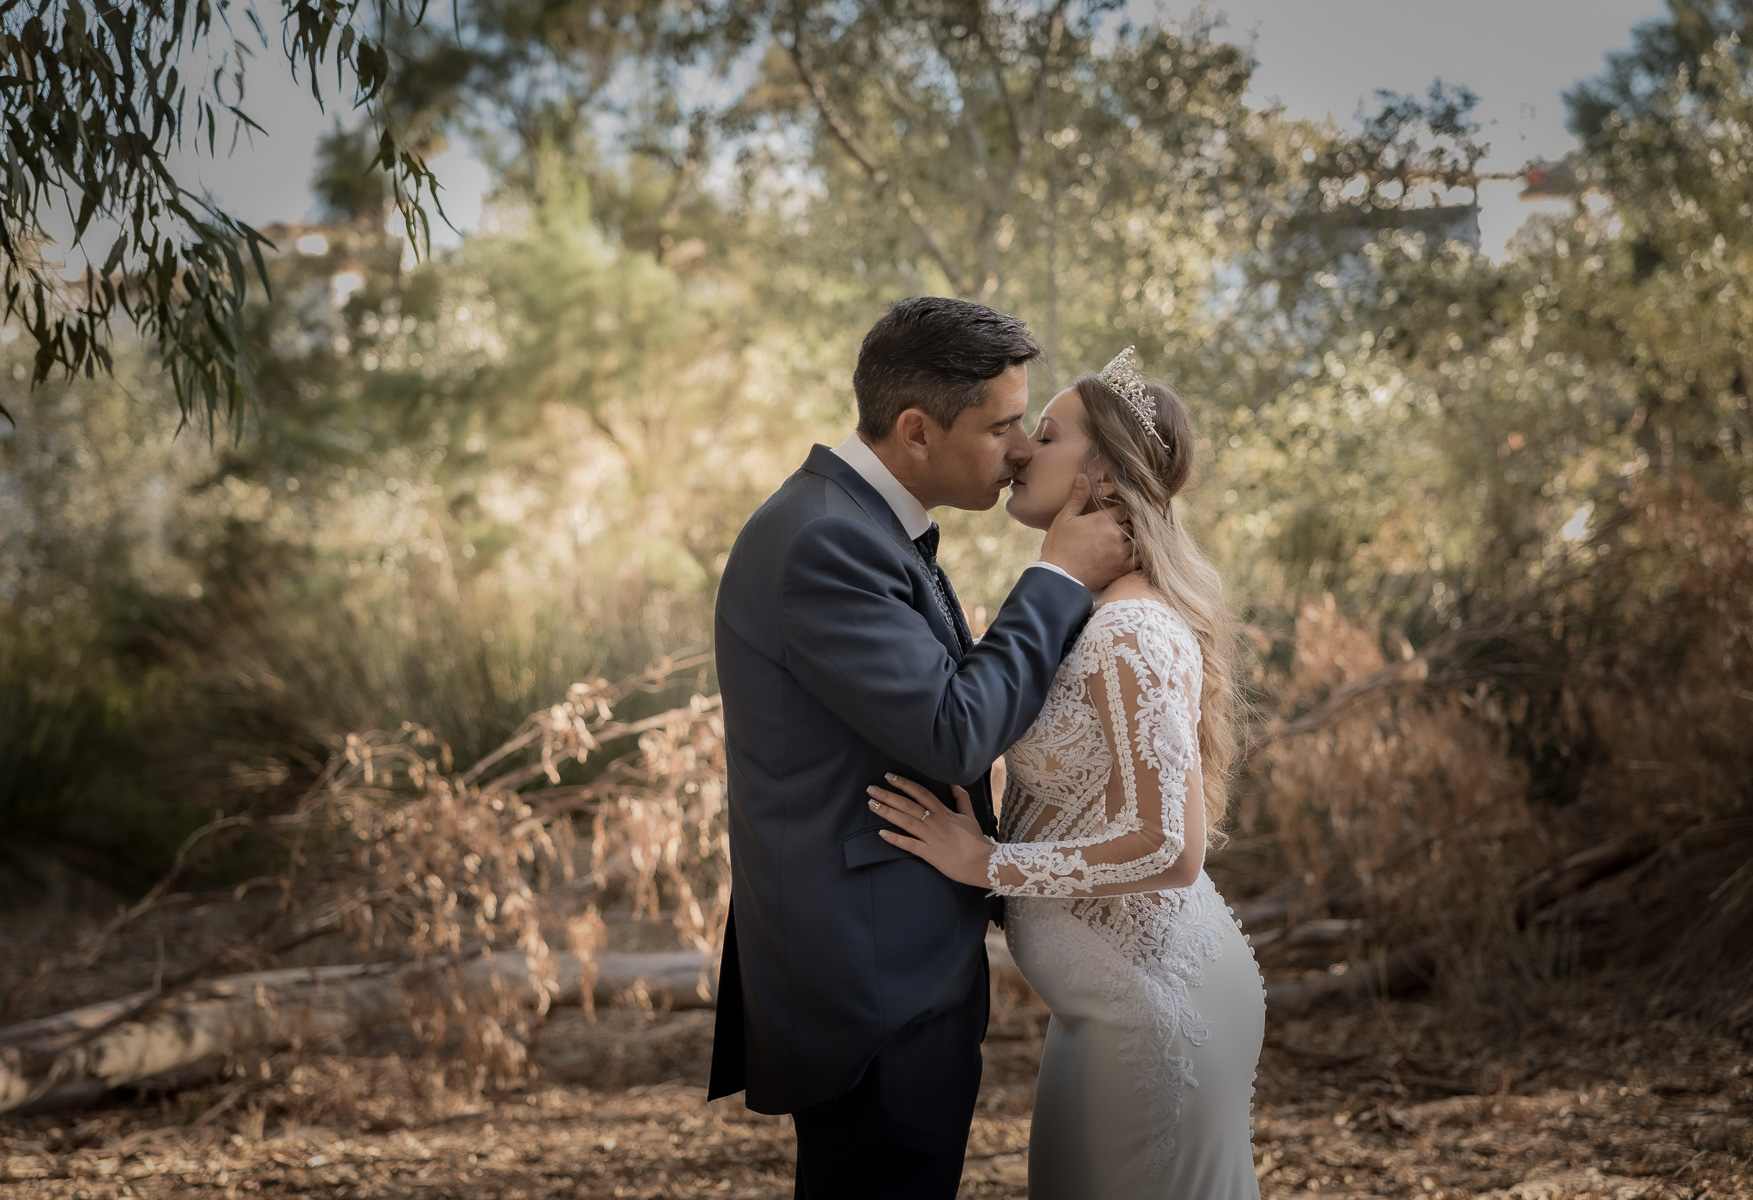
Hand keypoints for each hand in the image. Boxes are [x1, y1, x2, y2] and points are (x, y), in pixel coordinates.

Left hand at [867, 774, 994, 888]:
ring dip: (888, 812)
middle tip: (871, 789)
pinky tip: (881, 833)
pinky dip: (895, 839)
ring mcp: (931, 838)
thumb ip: (961, 798)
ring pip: (906, 821)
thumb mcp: (969, 815)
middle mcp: (935, 822)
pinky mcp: (929, 854)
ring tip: (871, 805)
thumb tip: (952, 782)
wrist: (984, 863)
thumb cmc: (975, 841)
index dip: (904, 784)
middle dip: (888, 796)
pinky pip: (910, 845)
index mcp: (944, 812)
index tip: (889, 776)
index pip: (921, 793)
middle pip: (909, 805)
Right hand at [1038, 473, 1135, 590]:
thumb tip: (1083, 476)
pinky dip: (1142, 553)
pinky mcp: (1122, 569)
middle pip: (1136, 522)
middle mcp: (1116, 535)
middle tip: (1129, 521)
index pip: (1126, 506)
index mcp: (1103, 520)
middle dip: (1133, 520)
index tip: (1122, 508)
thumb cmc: (1059, 547)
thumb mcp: (1065, 518)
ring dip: (1138, 536)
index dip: (1125, 506)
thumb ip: (1078, 497)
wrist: (1059, 578)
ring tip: (1133, 535)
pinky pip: (1141, 558)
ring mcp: (1121, 553)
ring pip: (1140, 539)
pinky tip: (1137, 551)